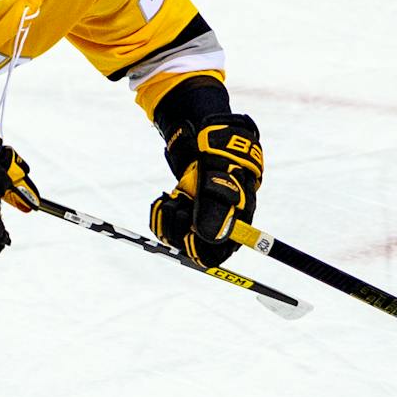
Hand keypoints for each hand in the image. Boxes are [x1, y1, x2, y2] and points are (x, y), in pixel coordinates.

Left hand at [150, 113, 261, 266]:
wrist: (208, 141)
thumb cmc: (222, 158)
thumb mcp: (219, 178)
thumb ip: (215, 207)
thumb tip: (209, 236)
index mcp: (235, 223)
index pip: (216, 255)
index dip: (199, 249)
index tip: (189, 234)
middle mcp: (216, 226)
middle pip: (192, 249)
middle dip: (180, 230)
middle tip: (181, 207)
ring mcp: (197, 220)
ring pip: (176, 237)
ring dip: (169, 219)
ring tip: (176, 197)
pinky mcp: (182, 212)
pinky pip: (164, 225)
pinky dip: (161, 213)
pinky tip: (167, 199)